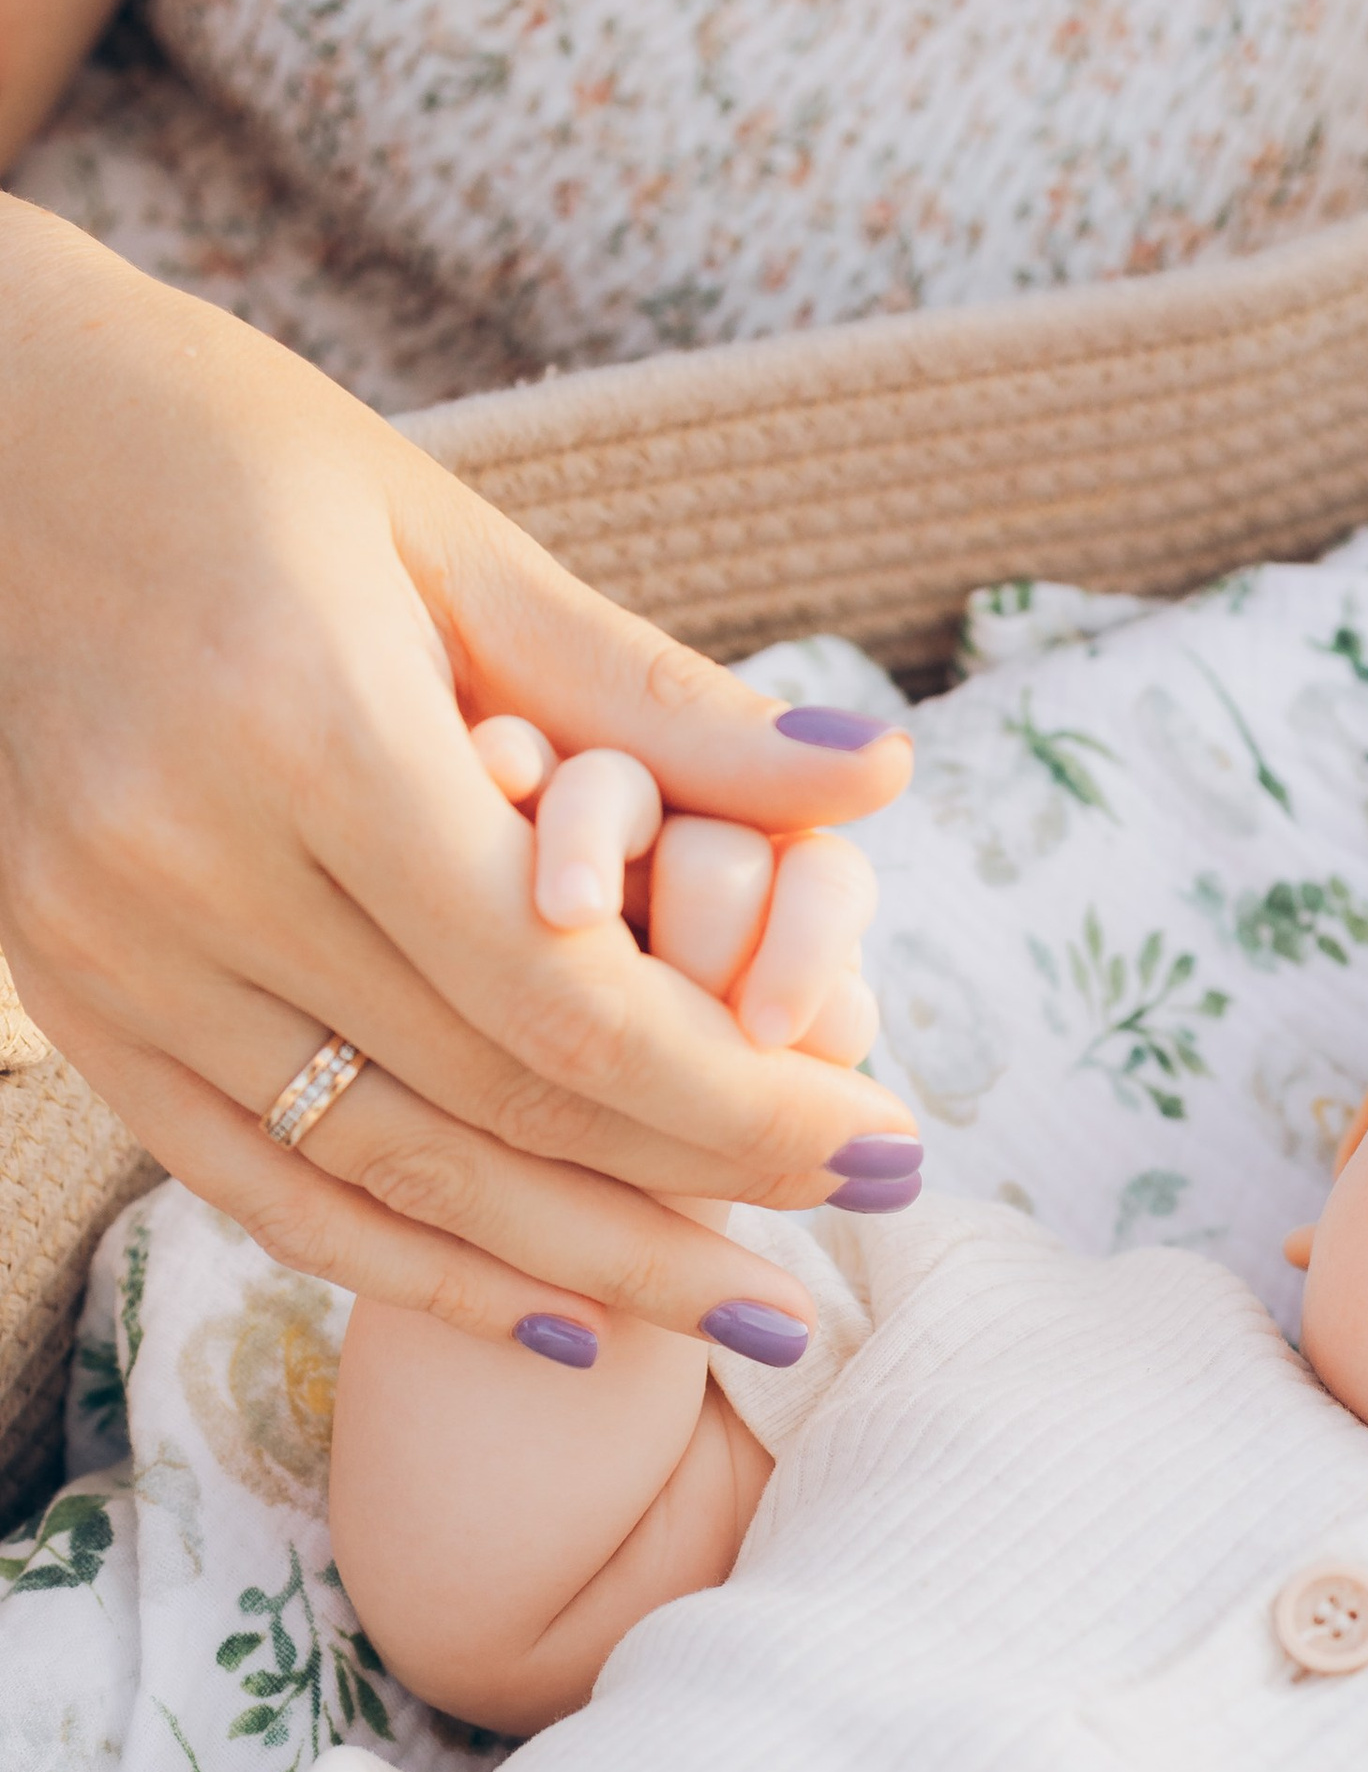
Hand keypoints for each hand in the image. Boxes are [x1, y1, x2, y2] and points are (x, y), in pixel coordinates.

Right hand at [0, 203, 918, 1347]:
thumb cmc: (232, 453)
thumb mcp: (452, 539)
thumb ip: (658, 699)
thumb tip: (881, 781)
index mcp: (309, 732)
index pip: (566, 999)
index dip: (740, 1101)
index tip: (880, 1140)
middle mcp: (189, 863)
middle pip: (494, 1104)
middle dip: (700, 1188)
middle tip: (855, 1224)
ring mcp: (107, 947)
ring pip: (387, 1175)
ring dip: (584, 1263)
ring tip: (743, 1310)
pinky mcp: (66, 994)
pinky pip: (257, 1185)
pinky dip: (411, 1269)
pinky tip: (556, 1317)